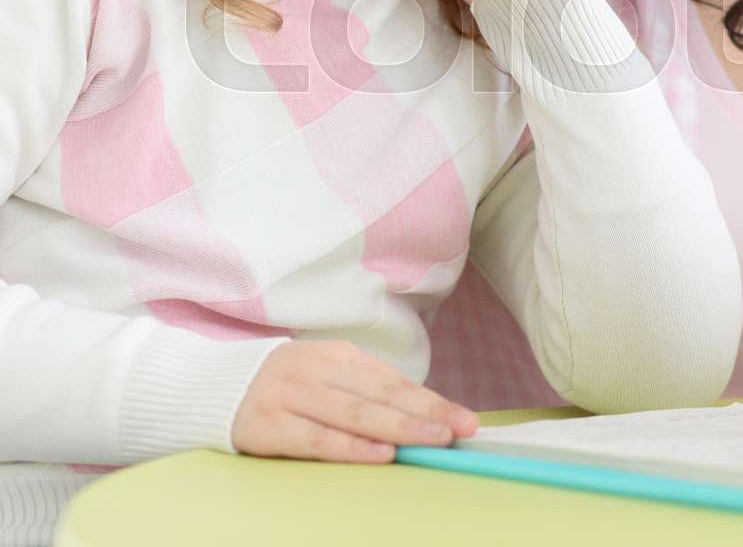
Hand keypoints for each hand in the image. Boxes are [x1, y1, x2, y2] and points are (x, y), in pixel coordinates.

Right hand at [232, 340, 478, 462]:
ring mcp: (291, 396)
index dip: (433, 401)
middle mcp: (317, 371)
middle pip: (381, 394)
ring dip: (398, 427)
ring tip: (432, 440)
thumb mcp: (326, 378)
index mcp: (338, 356)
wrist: (209, 387)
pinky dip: (351, 446)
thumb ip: (366, 394)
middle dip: (426, 413)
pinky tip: (381, 454)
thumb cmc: (285, 388)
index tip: (466, 420)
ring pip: (354, 414)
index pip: (395, 381)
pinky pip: (316, 438)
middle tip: (459, 430)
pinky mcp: (267, 425)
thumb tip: (424, 418)